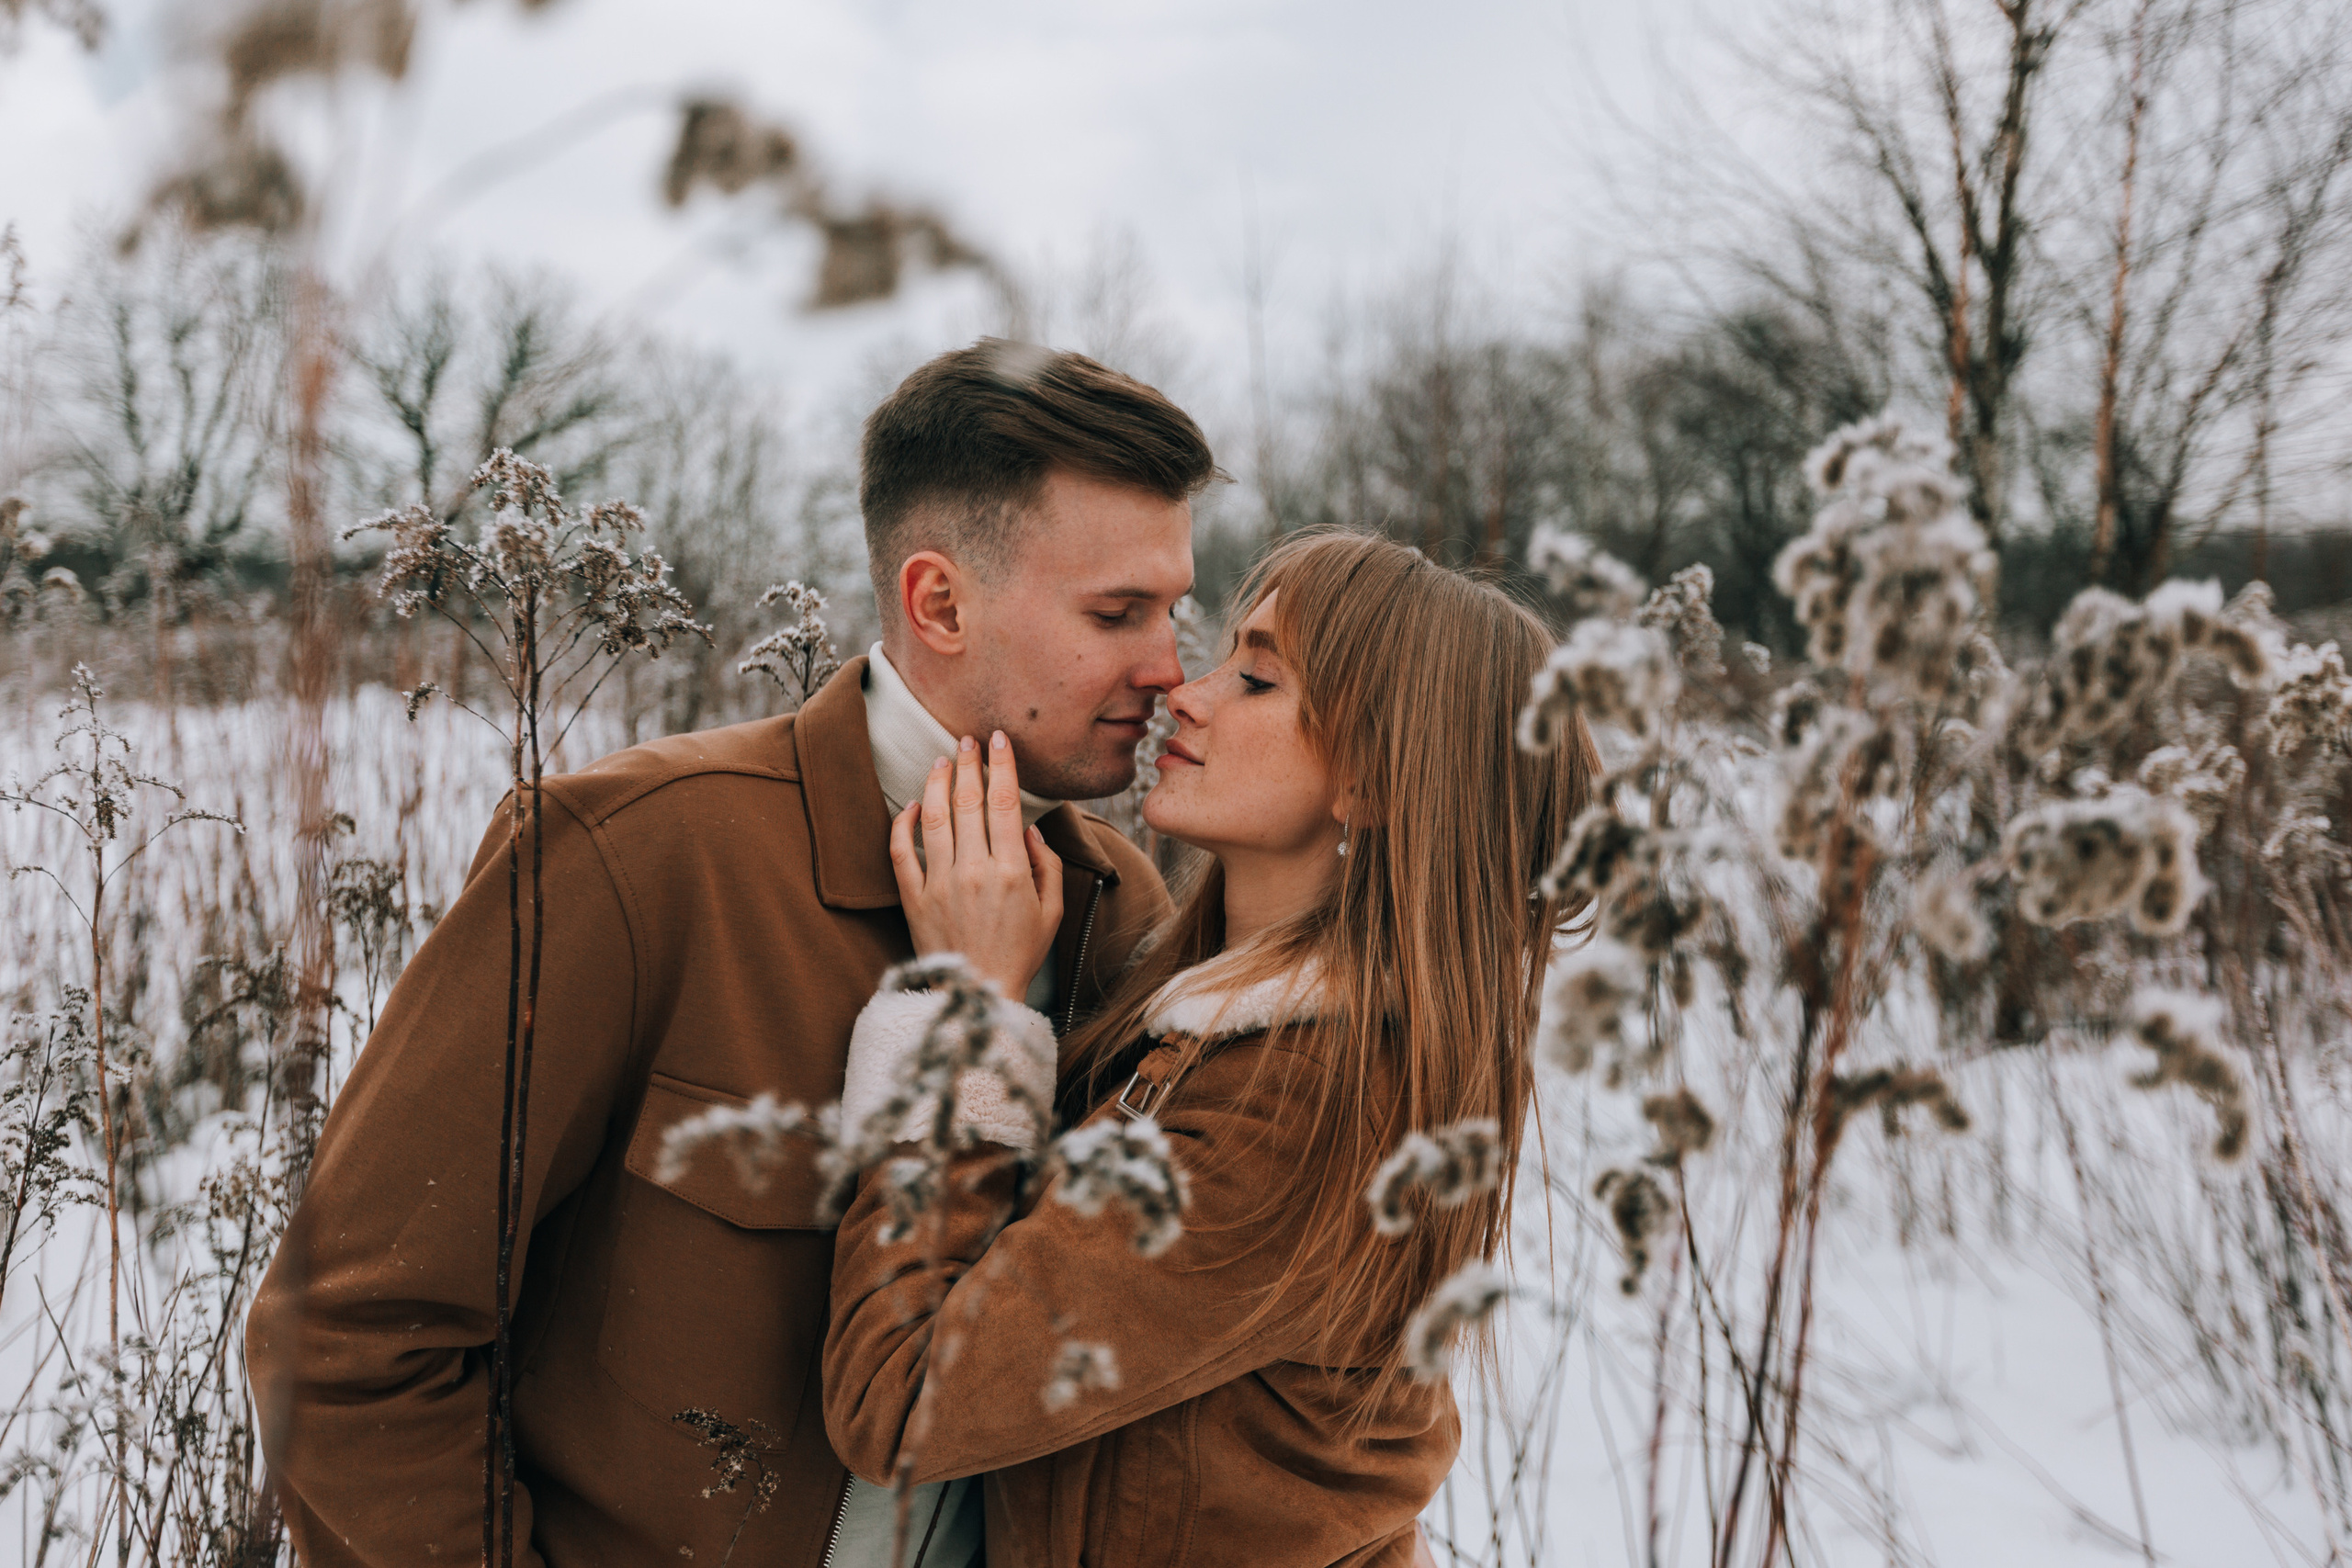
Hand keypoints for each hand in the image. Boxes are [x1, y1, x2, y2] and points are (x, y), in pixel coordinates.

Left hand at [889, 731, 1063, 999]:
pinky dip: (904, 823)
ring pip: (934, 818)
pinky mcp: (914, 899)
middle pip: (967, 801)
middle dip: (968, 763)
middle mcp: (974, 871)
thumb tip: (1032, 827)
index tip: (999, 741)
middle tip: (968, 739)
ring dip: (937, 783)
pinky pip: (901, 852)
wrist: (980, 994)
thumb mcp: (1052, 911)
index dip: (1002, 765)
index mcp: (1012, 871)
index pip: (1005, 802)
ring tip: (942, 761)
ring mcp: (940, 884)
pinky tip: (913, 805)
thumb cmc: (1020, 953)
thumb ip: (1048, 864)